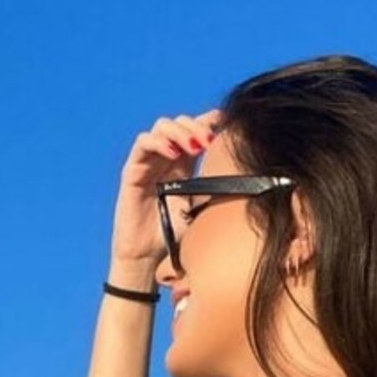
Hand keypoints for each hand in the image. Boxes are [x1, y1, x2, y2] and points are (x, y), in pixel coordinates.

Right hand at [111, 108, 223, 264]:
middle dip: (197, 126)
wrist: (149, 256)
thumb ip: (215, 189)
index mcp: (185, 163)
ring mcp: (149, 161)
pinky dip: (158, 142)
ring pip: (162, 126)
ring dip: (180, 130)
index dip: (210, 121)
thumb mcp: (202, 210)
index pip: (196, 130)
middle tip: (210, 141)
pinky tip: (173, 154)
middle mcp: (166, 158)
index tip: (228, 121)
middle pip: (181, 122)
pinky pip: (142, 144)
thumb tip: (243, 176)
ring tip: (193, 146)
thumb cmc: (175, 235)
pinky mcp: (132, 170)